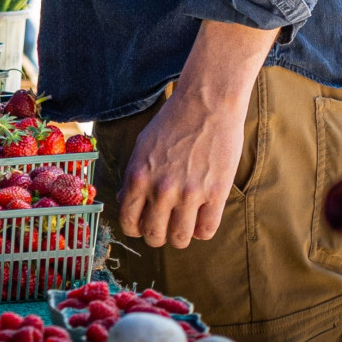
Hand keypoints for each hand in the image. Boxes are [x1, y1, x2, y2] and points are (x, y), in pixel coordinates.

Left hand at [119, 87, 245, 247]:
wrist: (207, 103)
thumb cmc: (173, 122)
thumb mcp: (142, 146)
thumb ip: (133, 176)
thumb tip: (125, 201)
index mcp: (138, 176)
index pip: (129, 222)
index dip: (135, 229)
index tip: (142, 225)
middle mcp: (161, 189)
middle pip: (154, 236)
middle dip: (157, 236)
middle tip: (164, 226)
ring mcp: (189, 193)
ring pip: (180, 239)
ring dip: (180, 237)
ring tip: (184, 224)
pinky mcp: (216, 193)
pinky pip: (207, 231)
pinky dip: (202, 231)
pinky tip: (202, 217)